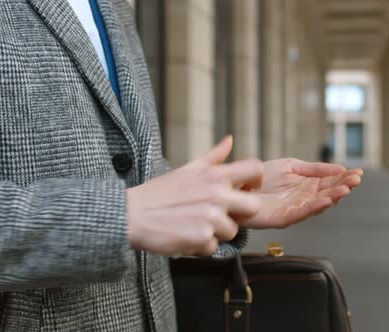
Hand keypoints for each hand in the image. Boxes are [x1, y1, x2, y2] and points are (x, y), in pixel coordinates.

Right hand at [127, 136, 262, 255]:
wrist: (132, 215)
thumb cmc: (158, 193)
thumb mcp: (188, 169)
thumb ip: (213, 157)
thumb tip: (230, 141)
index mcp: (214, 175)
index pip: (255, 170)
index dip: (256, 181)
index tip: (246, 190)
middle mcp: (216, 193)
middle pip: (254, 207)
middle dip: (239, 214)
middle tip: (219, 215)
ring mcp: (211, 216)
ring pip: (232, 231)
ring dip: (215, 233)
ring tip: (194, 225)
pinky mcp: (202, 237)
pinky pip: (214, 247)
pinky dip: (200, 246)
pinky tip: (186, 235)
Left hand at [240, 158, 362, 228]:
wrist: (237, 186)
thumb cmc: (261, 177)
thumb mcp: (290, 166)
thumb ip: (313, 168)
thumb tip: (339, 167)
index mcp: (306, 186)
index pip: (329, 182)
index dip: (343, 178)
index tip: (358, 172)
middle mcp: (303, 198)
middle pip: (327, 193)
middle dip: (342, 187)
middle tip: (355, 180)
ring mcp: (293, 209)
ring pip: (317, 204)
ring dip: (332, 197)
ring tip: (344, 190)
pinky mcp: (282, 218)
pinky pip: (300, 214)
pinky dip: (314, 207)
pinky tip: (325, 200)